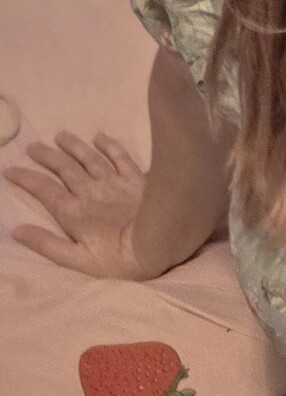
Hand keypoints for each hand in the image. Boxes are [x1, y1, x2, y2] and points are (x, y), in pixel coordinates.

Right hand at [3, 131, 146, 277]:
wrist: (160, 242)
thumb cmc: (118, 259)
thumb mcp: (77, 260)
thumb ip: (47, 244)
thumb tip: (16, 230)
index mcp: (74, 212)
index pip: (44, 190)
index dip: (26, 178)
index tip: (10, 168)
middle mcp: (91, 191)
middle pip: (65, 168)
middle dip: (46, 156)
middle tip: (32, 146)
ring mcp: (114, 182)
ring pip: (89, 158)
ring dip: (73, 145)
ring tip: (60, 135)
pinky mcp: (136, 179)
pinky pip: (120, 157)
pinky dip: (109, 145)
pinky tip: (100, 137)